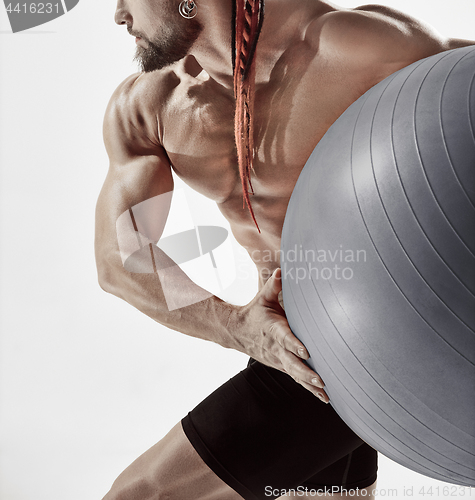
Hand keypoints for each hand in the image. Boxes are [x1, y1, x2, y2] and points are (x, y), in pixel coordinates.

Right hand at [227, 268, 328, 402]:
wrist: (238, 332)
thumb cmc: (256, 313)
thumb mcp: (262, 298)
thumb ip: (273, 285)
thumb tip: (281, 271)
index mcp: (273, 330)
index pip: (284, 338)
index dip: (294, 345)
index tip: (306, 351)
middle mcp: (276, 348)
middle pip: (291, 363)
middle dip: (306, 372)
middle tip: (321, 379)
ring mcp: (278, 360)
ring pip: (295, 375)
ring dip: (309, 385)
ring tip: (325, 394)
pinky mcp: (282, 366)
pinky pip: (296, 379)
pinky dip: (309, 389)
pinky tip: (324, 398)